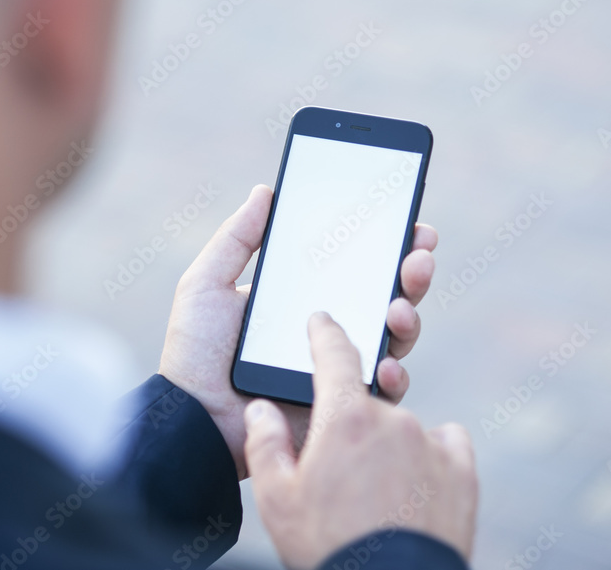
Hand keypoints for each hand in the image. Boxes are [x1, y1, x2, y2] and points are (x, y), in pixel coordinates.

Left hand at [158, 185, 437, 478]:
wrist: (191, 417)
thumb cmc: (194, 352)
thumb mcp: (207, 284)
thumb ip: (236, 238)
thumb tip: (266, 191)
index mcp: (304, 298)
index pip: (357, 265)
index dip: (389, 245)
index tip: (410, 224)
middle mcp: (329, 329)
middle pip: (387, 296)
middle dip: (412, 273)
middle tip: (418, 256)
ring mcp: (339, 368)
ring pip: (394, 339)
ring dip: (409, 318)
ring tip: (400, 307)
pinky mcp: (341, 406)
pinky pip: (380, 393)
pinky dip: (392, 376)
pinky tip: (385, 364)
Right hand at [244, 313, 478, 569]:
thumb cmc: (327, 546)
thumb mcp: (277, 499)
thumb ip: (265, 443)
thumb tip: (260, 408)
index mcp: (344, 418)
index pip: (333, 354)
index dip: (324, 332)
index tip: (321, 320)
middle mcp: (392, 418)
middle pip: (368, 402)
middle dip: (353, 424)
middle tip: (342, 467)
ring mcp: (431, 441)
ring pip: (403, 426)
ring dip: (389, 444)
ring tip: (375, 492)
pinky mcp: (461, 468)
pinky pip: (446, 441)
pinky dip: (430, 452)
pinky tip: (416, 482)